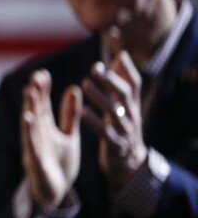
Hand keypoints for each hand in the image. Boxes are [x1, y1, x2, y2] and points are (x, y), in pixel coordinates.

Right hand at [20, 70, 81, 207]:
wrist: (56, 194)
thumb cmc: (59, 163)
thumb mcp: (69, 135)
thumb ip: (70, 115)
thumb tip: (73, 88)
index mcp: (45, 129)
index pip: (43, 105)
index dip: (43, 89)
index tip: (43, 73)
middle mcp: (37, 135)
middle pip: (35, 111)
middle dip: (35, 93)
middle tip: (35, 76)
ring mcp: (34, 148)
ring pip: (31, 124)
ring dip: (30, 107)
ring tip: (30, 91)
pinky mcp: (35, 162)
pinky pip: (31, 144)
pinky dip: (28, 131)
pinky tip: (27, 118)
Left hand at [80, 51, 146, 191]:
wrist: (128, 163)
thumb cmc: (122, 127)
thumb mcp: (124, 105)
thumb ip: (120, 82)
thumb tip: (121, 56)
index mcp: (131, 105)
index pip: (134, 84)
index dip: (128, 70)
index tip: (119, 55)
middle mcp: (130, 116)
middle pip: (124, 95)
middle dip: (111, 80)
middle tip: (95, 68)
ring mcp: (124, 131)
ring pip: (113, 111)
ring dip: (99, 97)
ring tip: (85, 84)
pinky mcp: (115, 145)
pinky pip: (105, 132)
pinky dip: (94, 121)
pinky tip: (83, 111)